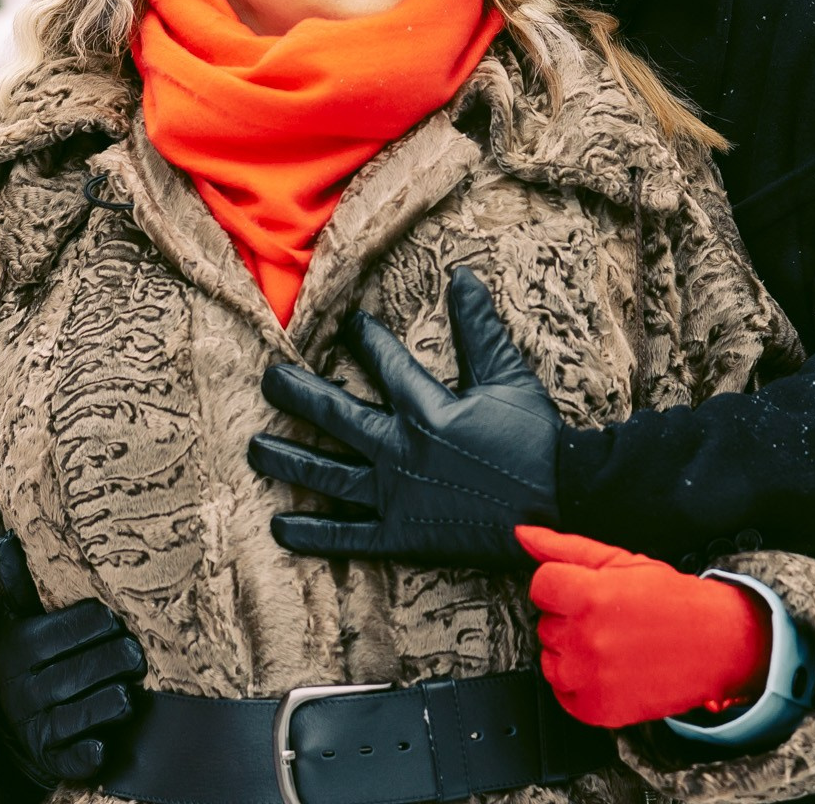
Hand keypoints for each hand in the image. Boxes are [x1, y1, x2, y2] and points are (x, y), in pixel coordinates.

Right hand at [0, 532, 146, 785]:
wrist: (13, 728)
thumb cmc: (31, 661)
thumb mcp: (19, 622)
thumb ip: (20, 583)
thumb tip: (5, 536)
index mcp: (18, 646)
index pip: (75, 626)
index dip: (103, 623)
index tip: (116, 621)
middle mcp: (23, 688)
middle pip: (88, 668)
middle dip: (120, 658)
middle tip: (136, 654)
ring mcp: (35, 727)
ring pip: (89, 710)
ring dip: (117, 699)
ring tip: (129, 690)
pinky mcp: (49, 760)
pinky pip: (76, 757)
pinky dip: (92, 752)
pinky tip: (105, 742)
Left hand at [250, 267, 559, 567]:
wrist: (558, 507)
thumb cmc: (535, 442)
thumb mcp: (509, 379)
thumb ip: (479, 329)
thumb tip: (463, 276)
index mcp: (426, 410)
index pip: (384, 365)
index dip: (364, 340)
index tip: (347, 327)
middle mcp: (399, 451)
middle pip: (335, 416)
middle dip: (296, 395)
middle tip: (267, 380)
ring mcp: (394, 496)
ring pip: (327, 475)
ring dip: (288, 459)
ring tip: (256, 449)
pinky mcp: (400, 537)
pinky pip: (347, 535)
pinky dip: (313, 533)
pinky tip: (281, 526)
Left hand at [518, 526, 772, 728]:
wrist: (715, 644)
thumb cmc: (672, 600)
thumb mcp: (622, 561)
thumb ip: (566, 548)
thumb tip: (524, 535)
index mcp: (589, 596)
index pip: (540, 586)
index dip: (564, 585)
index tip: (588, 590)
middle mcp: (584, 639)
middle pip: (545, 623)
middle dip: (571, 618)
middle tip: (610, 618)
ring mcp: (589, 678)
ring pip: (550, 659)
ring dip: (572, 652)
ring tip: (612, 644)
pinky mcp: (596, 709)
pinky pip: (563, 694)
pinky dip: (580, 684)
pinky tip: (609, 669)